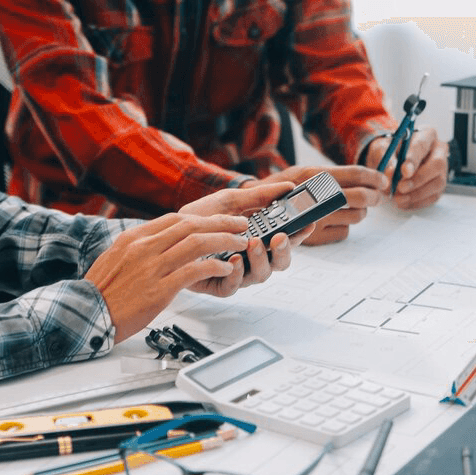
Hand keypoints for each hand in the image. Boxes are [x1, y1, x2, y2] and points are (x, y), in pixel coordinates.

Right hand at [86, 183, 304, 342]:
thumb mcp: (116, 258)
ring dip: (224, 242)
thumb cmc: (102, 292)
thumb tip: (160, 241)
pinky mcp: (159, 289)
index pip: (176, 218)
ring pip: (196, 243)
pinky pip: (194, 271)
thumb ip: (139, 247)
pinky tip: (225, 269)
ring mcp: (151, 267)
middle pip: (191, 224)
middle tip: (240, 226)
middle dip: (221, 223)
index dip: (204, 217)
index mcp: (134, 237)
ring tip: (240, 244)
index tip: (221, 219)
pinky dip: (214, 267)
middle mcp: (143, 247)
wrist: (86, 315)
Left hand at [181, 182, 312, 294]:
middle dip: (284, 250)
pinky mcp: (219, 285)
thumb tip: (286, 186)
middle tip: (279, 236)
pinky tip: (234, 260)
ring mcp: (238, 273)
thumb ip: (258, 196)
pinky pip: (235, 286)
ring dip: (260, 258)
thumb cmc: (198, 219)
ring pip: (261, 275)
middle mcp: (252, 258)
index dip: (300, 233)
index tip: (308, 222)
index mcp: (258, 238)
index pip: (286, 239)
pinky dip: (237, 273)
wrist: (167, 233)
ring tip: (253, 243)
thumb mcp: (230, 201)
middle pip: (280, 262)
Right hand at [243, 165, 387, 245]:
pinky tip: (334, 221)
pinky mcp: (315, 238)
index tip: (384, 182)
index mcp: (315, 176)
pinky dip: (344, 227)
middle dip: (375, 197)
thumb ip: (334, 176)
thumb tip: (369, 178)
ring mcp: (316, 219)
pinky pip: (344, 233)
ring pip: (356, 216)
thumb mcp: (306, 173)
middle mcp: (316, 197)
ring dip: (359, 212)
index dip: (376, 178)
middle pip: (362, 197)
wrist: (254, 209)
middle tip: (376, 197)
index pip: (357, 174)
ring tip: (349, 208)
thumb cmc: (285, 189)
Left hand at [365, 127, 447, 209]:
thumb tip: (390, 173)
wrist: (391, 164)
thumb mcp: (381, 149)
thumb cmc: (388, 153)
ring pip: (437, 183)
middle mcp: (439, 151)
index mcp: (426, 135)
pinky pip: (433, 197)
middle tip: (400, 188)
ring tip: (398, 198)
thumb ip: (385, 159)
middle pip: (438, 164)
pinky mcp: (439, 186)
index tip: (404, 171)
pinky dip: (417, 202)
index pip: (422, 145)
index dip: (413, 159)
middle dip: (418, 179)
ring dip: (417, 194)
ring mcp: (442, 170)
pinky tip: (403, 202)